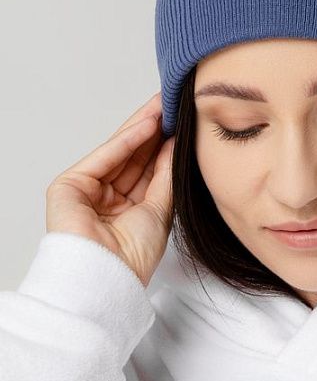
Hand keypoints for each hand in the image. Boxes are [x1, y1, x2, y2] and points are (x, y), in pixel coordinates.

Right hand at [46, 92, 174, 287]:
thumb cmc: (133, 257)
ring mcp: (87, 191)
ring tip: (164, 105)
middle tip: (173, 103)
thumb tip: (177, 144)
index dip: (163, 145)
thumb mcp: (160, 209)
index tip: (182, 122)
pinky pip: (105, 158)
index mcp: (128, 209)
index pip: (147, 169)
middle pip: (133, 156)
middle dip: (154, 130)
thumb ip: (166, 174)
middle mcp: (107, 199)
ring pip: (120, 153)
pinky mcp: (69, 186)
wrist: (109, 277)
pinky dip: (127, 140)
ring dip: (143, 128)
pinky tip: (148, 123)